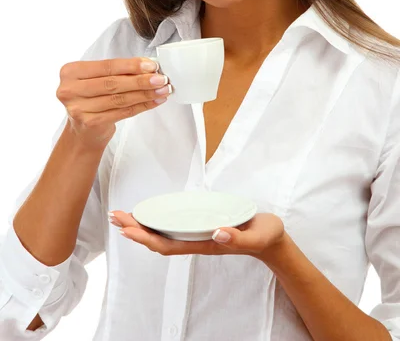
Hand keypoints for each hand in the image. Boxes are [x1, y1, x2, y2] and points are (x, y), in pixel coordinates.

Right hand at [56, 57, 170, 149]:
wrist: (82, 131)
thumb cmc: (92, 98)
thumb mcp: (98, 79)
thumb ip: (118, 71)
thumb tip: (148, 66)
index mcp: (70, 72)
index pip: (107, 66)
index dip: (131, 65)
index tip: (151, 65)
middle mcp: (69, 90)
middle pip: (113, 83)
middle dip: (140, 80)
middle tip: (160, 79)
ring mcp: (78, 108)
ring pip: (119, 99)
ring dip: (145, 94)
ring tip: (162, 90)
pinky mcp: (90, 123)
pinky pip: (122, 112)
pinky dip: (142, 106)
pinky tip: (154, 101)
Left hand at [108, 210, 284, 259]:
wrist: (271, 239)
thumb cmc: (263, 237)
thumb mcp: (255, 236)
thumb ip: (238, 236)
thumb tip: (217, 232)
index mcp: (205, 244)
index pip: (168, 245)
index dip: (146, 238)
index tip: (127, 229)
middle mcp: (197, 241)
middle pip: (159, 240)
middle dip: (135, 229)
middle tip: (114, 216)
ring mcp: (198, 235)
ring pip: (163, 233)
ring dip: (142, 225)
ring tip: (123, 215)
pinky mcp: (202, 227)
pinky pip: (173, 226)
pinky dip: (157, 220)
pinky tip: (150, 214)